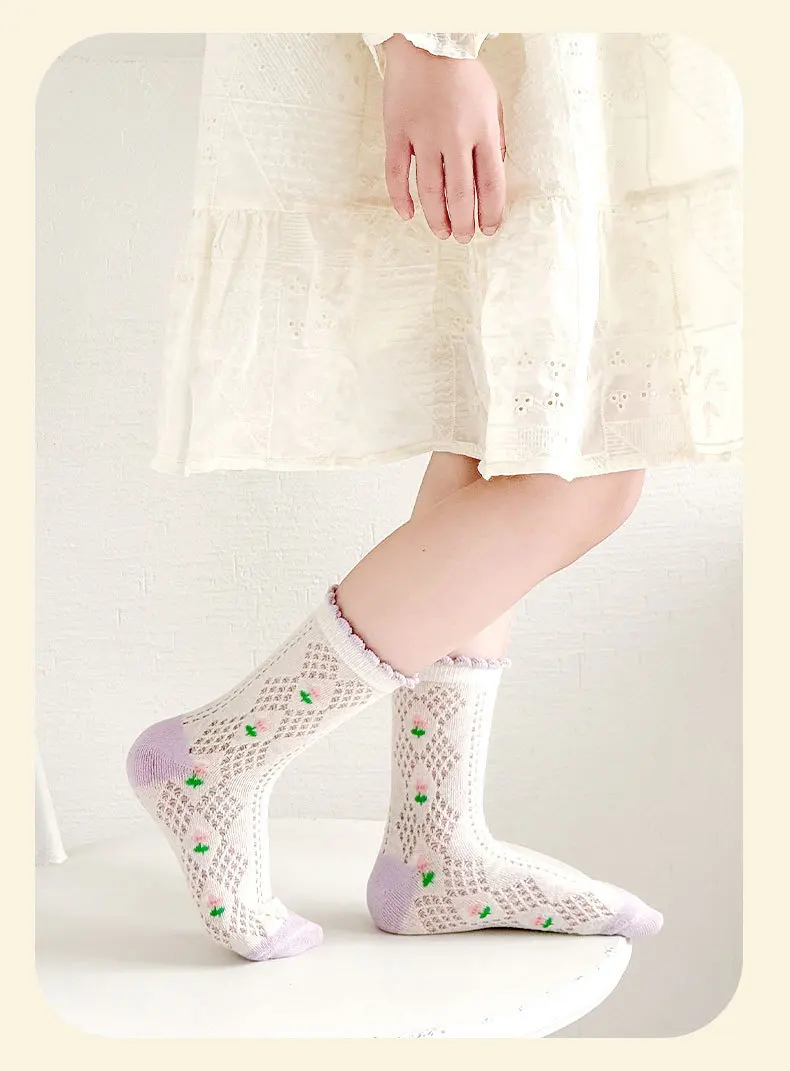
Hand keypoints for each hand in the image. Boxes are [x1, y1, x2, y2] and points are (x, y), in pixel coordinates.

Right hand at [381, 34, 506, 241]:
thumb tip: (493, 178)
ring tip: (442, 233)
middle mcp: (454, 137)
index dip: (491, 213)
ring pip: (429, 190)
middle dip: (463, 223)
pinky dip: (400, 198)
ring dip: (436, 218)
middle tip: (463, 237)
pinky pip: (396, 174)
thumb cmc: (463, 73)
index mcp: (483, 131)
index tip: (489, 229)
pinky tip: (408, 214)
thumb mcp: (492, 103)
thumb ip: (495, 141)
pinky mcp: (397, 133)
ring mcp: (423, 136)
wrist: (428, 41)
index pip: (491, 184)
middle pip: (460, 194)